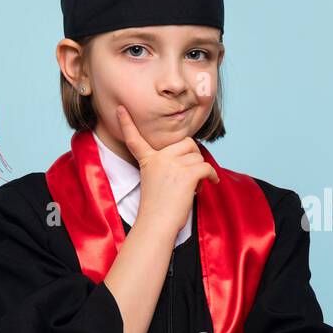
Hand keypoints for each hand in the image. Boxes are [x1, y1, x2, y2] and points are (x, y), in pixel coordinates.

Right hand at [116, 104, 218, 238]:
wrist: (157, 224)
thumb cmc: (158, 209)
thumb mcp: (155, 181)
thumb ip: (166, 167)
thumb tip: (191, 157)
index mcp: (148, 160)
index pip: (135, 139)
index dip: (127, 123)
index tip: (120, 108)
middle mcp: (159, 158)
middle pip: (186, 143)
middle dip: (193, 156)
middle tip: (191, 174)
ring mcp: (172, 165)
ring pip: (198, 157)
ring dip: (201, 171)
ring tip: (194, 187)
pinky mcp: (187, 174)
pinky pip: (206, 167)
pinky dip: (212, 176)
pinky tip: (211, 183)